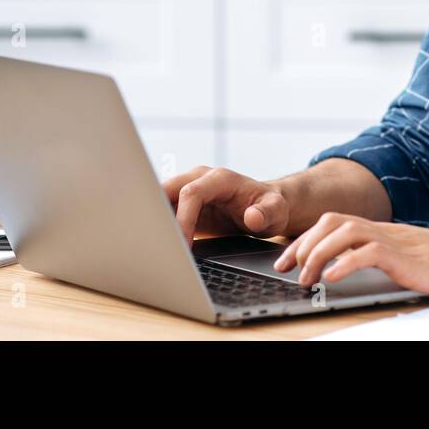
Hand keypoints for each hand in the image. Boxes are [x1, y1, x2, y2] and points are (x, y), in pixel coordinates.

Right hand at [163, 166, 288, 245]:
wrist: (266, 207)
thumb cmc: (271, 208)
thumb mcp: (276, 212)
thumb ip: (267, 213)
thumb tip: (252, 217)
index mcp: (219, 179)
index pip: (191, 193)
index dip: (183, 219)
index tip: (182, 245)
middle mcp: (199, 179)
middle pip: (165, 191)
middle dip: (157, 217)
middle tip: (155, 248)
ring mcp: (188, 189)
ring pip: (158, 201)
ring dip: (153, 223)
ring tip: (152, 250)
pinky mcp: (182, 204)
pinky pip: (163, 213)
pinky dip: (158, 228)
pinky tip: (159, 248)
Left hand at [273, 212, 428, 299]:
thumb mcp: (412, 259)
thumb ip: (389, 258)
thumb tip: (360, 268)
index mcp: (385, 231)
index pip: (336, 222)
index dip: (307, 238)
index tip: (287, 258)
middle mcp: (387, 230)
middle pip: (332, 221)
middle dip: (303, 243)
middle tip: (285, 267)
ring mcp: (396, 241)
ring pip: (344, 231)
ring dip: (317, 253)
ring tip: (306, 276)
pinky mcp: (406, 257)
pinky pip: (368, 252)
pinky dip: (344, 263)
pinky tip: (333, 278)